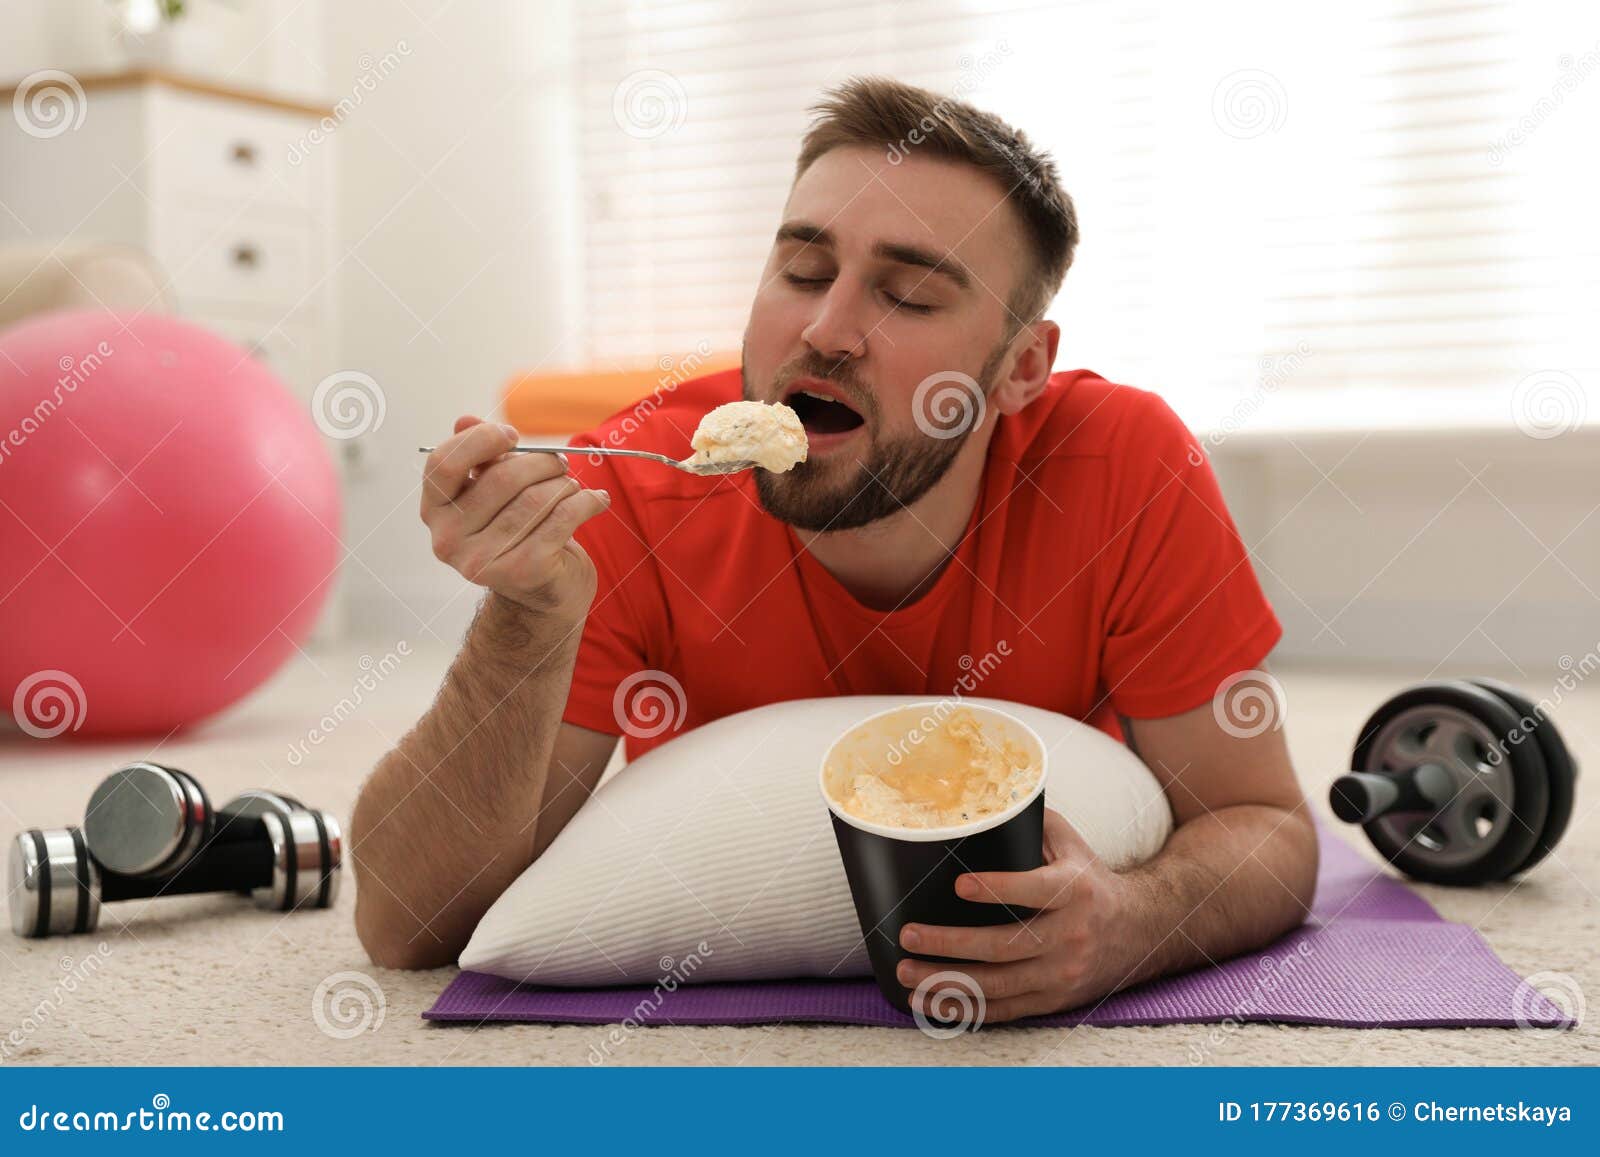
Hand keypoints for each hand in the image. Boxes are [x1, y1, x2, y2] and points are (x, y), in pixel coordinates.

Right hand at [421, 415, 610, 619]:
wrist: (543, 594)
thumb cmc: (518, 532)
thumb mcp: (494, 494)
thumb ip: (479, 458)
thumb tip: (465, 419)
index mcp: (436, 513)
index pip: (444, 464)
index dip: (481, 440)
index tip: (513, 436)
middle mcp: (449, 541)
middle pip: (502, 479)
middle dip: (541, 463)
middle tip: (560, 463)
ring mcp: (484, 561)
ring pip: (536, 498)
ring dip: (565, 484)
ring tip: (574, 486)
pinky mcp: (524, 572)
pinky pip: (562, 519)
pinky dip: (587, 502)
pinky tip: (597, 500)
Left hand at [896, 807, 1137, 1022]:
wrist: (1139, 931)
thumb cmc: (1088, 879)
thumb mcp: (1069, 844)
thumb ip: (1028, 822)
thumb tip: (975, 801)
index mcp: (1075, 890)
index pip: (1035, 890)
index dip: (998, 888)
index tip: (959, 885)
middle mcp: (1071, 935)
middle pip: (1005, 946)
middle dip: (951, 944)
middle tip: (909, 935)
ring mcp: (1063, 974)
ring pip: (999, 985)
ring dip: (947, 982)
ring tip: (906, 973)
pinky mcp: (1054, 1000)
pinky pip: (1005, 1011)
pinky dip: (965, 1009)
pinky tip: (931, 1001)